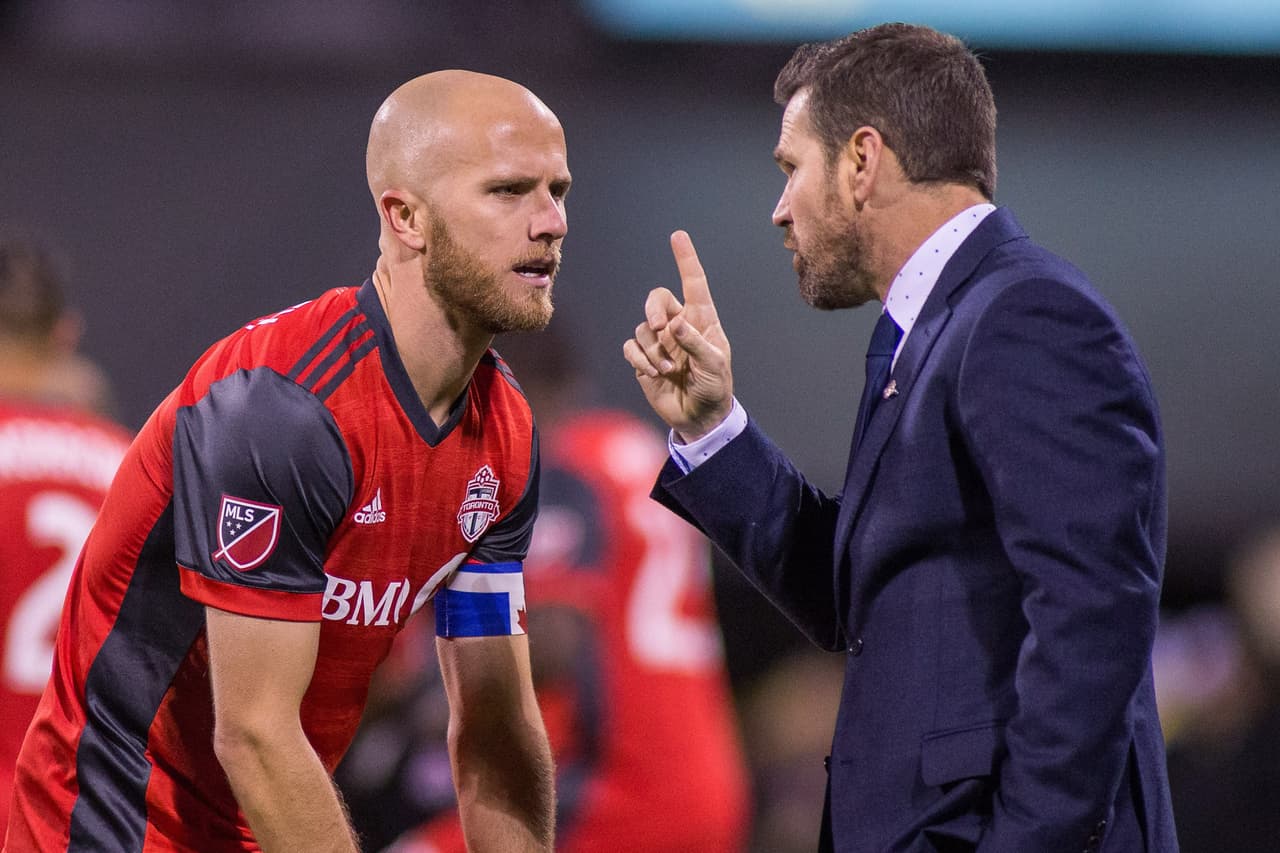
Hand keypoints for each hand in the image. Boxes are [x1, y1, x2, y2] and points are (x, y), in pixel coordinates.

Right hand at [622, 230, 732, 441]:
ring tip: (668, 369)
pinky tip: (655, 374)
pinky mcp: (644, 359)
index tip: (678, 236)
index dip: (685, 259)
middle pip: (657, 298)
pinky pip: (631, 348)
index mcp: (702, 320)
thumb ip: (695, 343)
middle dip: (654, 309)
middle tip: (660, 327)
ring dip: (653, 349)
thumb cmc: (714, 387)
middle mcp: (678, 325)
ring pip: (643, 328)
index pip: (693, 283)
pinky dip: (641, 360)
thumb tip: (674, 323)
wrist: (699, 417)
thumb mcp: (714, 365)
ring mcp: (660, 342)